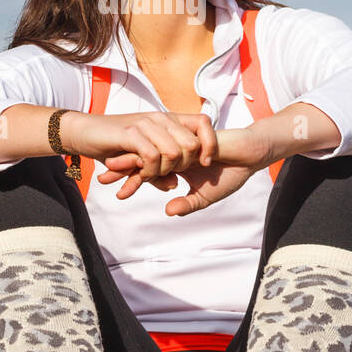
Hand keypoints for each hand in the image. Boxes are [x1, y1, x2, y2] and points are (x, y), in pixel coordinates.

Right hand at [63, 109, 216, 187]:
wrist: (83, 133)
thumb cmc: (113, 146)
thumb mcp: (141, 159)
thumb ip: (159, 170)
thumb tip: (174, 185)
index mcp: (168, 119)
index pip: (204, 123)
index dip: (210, 144)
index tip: (203, 164)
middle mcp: (160, 118)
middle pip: (192, 144)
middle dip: (183, 167)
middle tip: (165, 173)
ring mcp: (146, 124)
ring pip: (174, 152)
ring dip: (164, 172)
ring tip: (149, 175)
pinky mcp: (130, 133)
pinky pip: (152, 156)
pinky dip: (149, 172)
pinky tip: (140, 174)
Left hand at [98, 125, 270, 212]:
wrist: (250, 156)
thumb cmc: (230, 174)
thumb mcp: (206, 196)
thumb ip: (187, 203)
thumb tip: (168, 212)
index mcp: (174, 164)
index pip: (148, 172)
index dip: (131, 180)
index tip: (113, 191)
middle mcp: (174, 152)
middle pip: (143, 160)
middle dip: (122, 169)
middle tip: (101, 178)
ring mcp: (181, 144)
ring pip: (152, 153)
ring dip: (131, 163)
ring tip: (110, 170)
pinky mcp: (190, 139)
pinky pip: (170, 150)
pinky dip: (158, 160)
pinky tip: (142, 168)